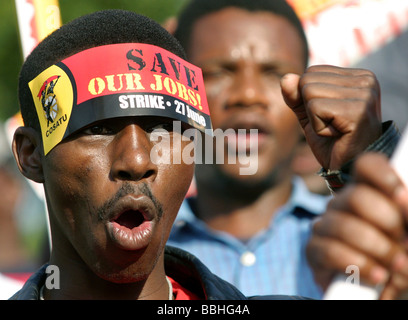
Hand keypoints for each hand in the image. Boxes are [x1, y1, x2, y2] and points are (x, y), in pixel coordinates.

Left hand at [281, 65, 381, 169]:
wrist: (346, 169)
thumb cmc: (331, 141)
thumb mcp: (309, 115)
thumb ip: (296, 96)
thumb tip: (286, 77)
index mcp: (358, 76)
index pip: (311, 72)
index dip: (310, 100)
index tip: (330, 116)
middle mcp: (366, 80)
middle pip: (308, 81)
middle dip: (310, 108)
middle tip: (332, 125)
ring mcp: (365, 94)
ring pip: (310, 93)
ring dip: (314, 119)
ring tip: (335, 130)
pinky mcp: (358, 111)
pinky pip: (316, 108)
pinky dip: (318, 128)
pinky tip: (337, 135)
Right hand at [306, 153, 407, 298]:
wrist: (389, 294)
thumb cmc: (404, 260)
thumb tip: (403, 200)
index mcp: (369, 193)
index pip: (366, 165)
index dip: (383, 176)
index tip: (401, 197)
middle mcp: (342, 204)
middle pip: (355, 196)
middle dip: (386, 223)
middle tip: (404, 244)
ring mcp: (324, 226)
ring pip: (342, 225)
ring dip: (376, 249)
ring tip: (396, 266)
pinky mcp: (314, 251)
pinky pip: (329, 250)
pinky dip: (357, 264)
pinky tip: (377, 275)